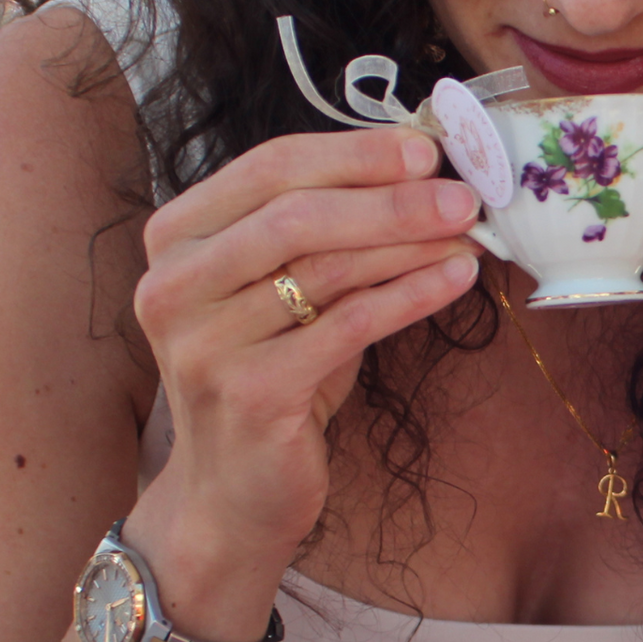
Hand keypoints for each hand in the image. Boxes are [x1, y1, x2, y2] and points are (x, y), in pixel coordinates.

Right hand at [128, 127, 477, 586]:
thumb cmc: (270, 378)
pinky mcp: (247, 393)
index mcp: (174, 238)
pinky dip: (409, 296)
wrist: (233, 493)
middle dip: (389, 199)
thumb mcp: (284, 293)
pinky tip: (455, 279)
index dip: (352, 153)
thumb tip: (421, 174)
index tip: (424, 148)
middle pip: (296, 214)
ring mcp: (203, 341)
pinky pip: (347, 327)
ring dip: (410, 245)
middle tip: (462, 194)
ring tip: (469, 233)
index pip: (269, 167)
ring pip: (326, 269)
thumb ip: (327, 233)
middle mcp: (173, 284)